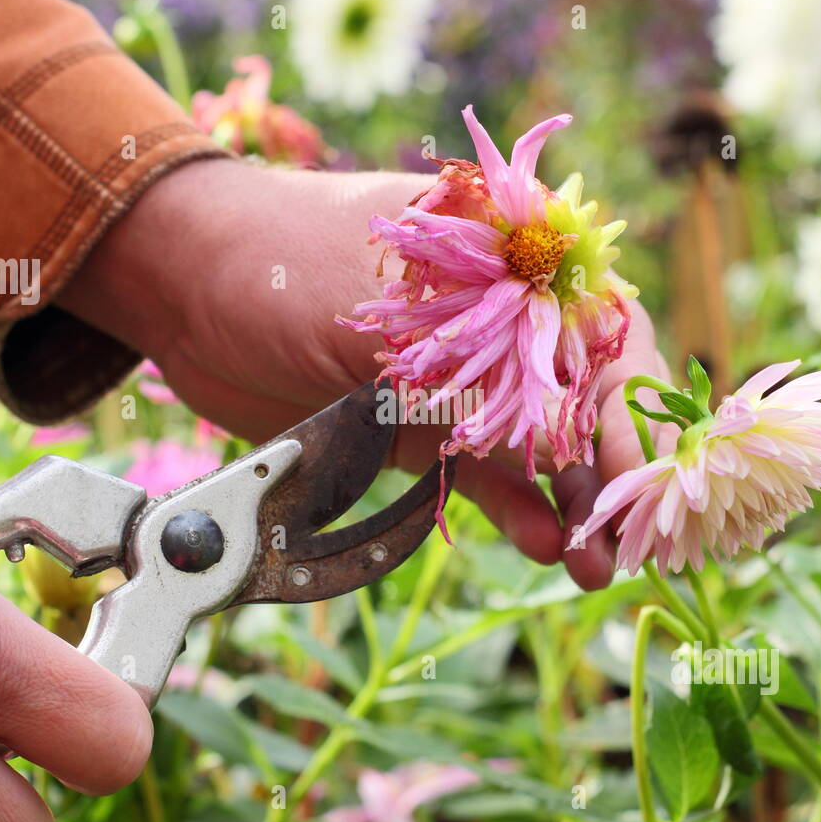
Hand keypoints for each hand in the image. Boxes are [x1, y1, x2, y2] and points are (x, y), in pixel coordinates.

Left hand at [61, 159, 670, 589]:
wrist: (180, 289)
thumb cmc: (281, 261)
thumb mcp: (383, 313)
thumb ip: (469, 380)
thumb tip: (556, 449)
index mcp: (507, 256)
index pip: (599, 332)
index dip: (627, 406)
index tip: (640, 476)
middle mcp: (497, 320)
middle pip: (579, 398)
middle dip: (607, 470)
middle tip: (624, 538)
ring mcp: (458, 380)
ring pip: (535, 448)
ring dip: (568, 506)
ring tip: (591, 565)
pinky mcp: (418, 431)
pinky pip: (481, 475)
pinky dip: (513, 509)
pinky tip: (543, 543)